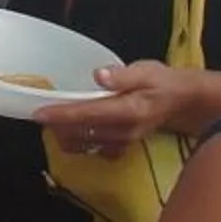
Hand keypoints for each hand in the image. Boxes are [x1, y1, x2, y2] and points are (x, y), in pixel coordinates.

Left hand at [43, 61, 194, 158]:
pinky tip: (73, 130)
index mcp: (128, 111)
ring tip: (54, 121)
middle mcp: (123, 132)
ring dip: (65, 136)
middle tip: (42, 112)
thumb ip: (123, 75)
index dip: (62, 115)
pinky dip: (79, 142)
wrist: (182, 103)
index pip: (88, 114)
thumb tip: (98, 75)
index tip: (39, 113)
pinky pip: (93, 150)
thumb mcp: (147, 71)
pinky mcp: (121, 148)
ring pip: (84, 145)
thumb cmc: (162, 83)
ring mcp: (122, 143)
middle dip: (58, 126)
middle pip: (81, 134)